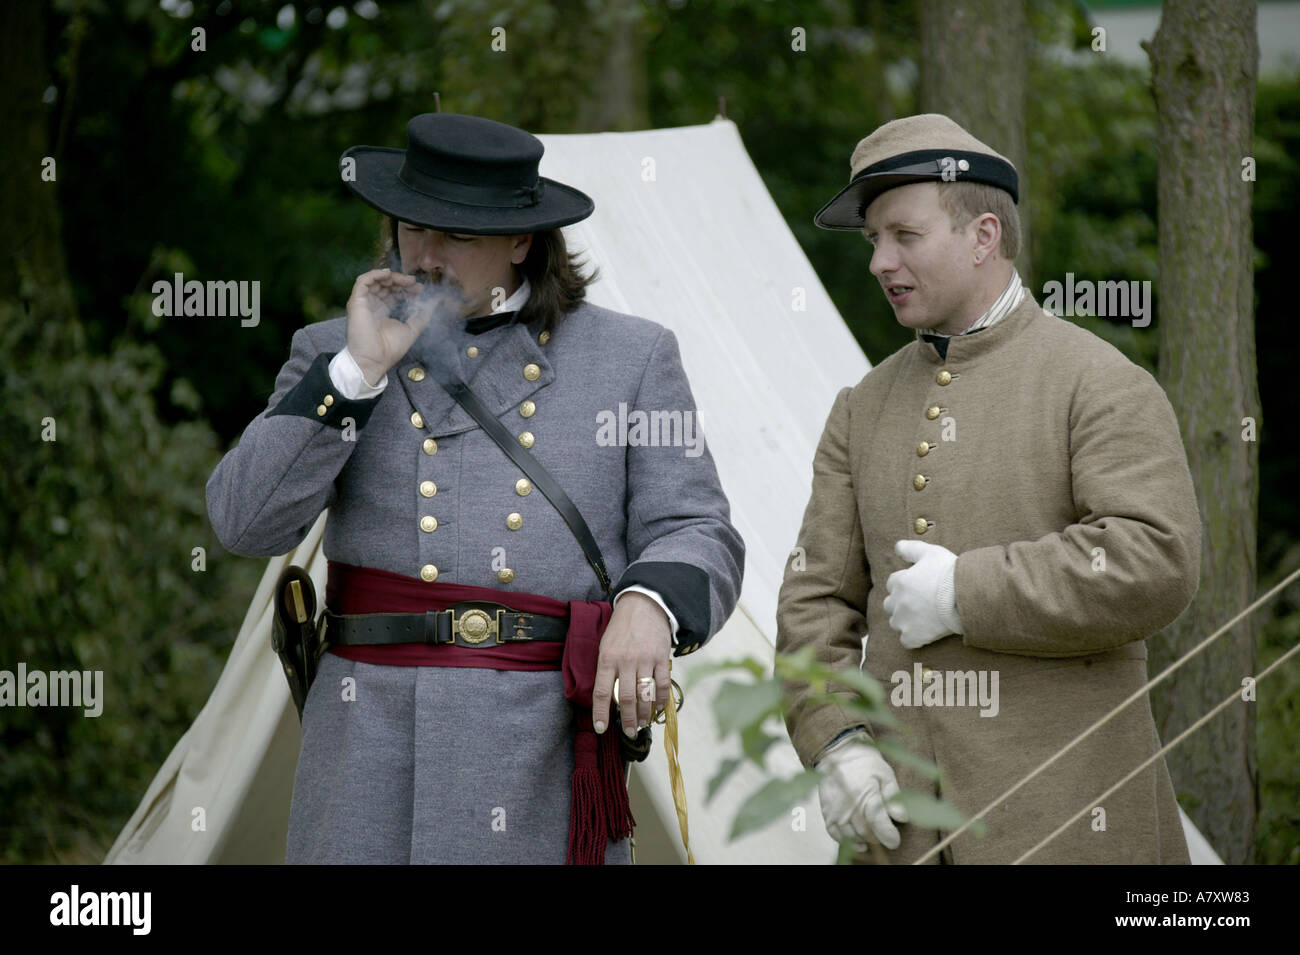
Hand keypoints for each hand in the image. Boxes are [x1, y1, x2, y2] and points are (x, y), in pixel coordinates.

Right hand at [345, 269, 463, 383]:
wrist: (375, 360)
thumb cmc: (390, 349)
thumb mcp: (412, 328)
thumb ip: (423, 315)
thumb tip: (435, 300)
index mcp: (383, 311)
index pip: (394, 293)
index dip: (407, 288)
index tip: (421, 289)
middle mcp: (372, 305)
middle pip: (386, 285)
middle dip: (402, 281)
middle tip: (415, 283)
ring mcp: (364, 303)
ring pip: (376, 280)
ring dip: (392, 277)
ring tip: (406, 280)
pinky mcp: (356, 301)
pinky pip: (362, 281)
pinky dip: (375, 274)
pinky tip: (389, 274)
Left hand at [592, 592, 671, 736]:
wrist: (644, 605)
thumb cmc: (621, 628)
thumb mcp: (606, 645)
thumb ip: (606, 670)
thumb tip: (608, 698)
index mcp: (607, 658)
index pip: (601, 692)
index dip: (600, 713)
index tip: (601, 728)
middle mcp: (625, 661)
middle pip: (625, 698)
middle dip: (627, 720)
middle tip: (629, 733)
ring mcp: (645, 659)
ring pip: (644, 695)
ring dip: (643, 714)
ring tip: (642, 724)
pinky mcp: (662, 657)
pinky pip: (663, 685)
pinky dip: (661, 701)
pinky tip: (658, 709)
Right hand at [816, 734, 908, 850]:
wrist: (839, 752)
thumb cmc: (866, 763)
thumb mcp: (885, 775)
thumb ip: (893, 797)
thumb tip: (902, 817)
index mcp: (867, 796)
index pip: (880, 825)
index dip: (889, 836)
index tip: (895, 841)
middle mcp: (850, 806)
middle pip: (867, 833)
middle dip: (878, 837)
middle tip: (885, 833)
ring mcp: (837, 811)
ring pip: (853, 836)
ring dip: (865, 839)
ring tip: (873, 835)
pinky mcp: (827, 812)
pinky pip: (836, 834)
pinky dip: (847, 840)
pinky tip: (858, 841)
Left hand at [883, 539, 960, 648]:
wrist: (966, 596)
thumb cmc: (950, 573)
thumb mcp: (931, 552)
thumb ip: (911, 548)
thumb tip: (897, 547)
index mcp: (900, 582)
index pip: (892, 583)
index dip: (904, 584)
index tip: (917, 586)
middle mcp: (897, 601)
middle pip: (889, 604)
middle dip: (900, 603)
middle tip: (918, 603)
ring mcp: (904, 620)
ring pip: (896, 622)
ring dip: (904, 621)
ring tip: (921, 619)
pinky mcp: (913, 636)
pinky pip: (906, 641)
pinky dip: (913, 638)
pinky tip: (924, 633)